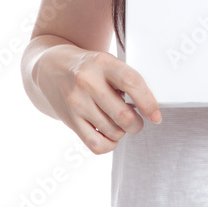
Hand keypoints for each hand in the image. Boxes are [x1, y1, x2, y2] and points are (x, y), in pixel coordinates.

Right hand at [33, 44, 162, 154]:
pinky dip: (109, 144)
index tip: (156, 116)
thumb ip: (125, 80)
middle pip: (123, 115)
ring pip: (112, 131)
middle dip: (137, 124)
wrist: (51, 67)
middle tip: (136, 120)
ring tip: (119, 122)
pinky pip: (96, 144)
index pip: (132, 82)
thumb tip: (149, 107)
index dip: (148, 102)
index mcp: (103, 63)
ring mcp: (77, 102)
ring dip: (122, 132)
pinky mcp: (70, 120)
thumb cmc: (87, 66)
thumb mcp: (106, 62)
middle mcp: (88, 82)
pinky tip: (109, 135)